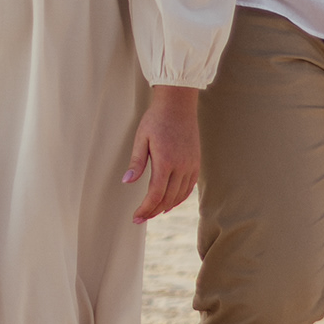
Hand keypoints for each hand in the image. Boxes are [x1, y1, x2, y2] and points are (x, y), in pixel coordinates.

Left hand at [121, 84, 201, 221]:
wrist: (178, 106)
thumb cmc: (156, 120)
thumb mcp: (141, 138)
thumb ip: (136, 162)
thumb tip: (127, 182)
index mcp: (165, 161)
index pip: (155, 194)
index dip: (145, 209)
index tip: (136, 217)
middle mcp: (181, 166)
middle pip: (167, 199)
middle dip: (152, 211)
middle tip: (140, 218)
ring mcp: (191, 165)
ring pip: (180, 196)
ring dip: (166, 206)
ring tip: (153, 212)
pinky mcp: (196, 163)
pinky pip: (189, 187)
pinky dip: (179, 198)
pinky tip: (170, 202)